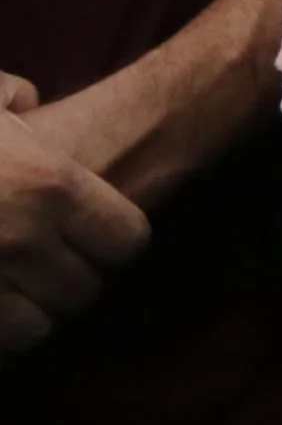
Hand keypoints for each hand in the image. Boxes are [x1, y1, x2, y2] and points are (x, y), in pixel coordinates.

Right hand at [0, 91, 146, 352]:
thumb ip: (9, 96)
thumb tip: (26, 102)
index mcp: (50, 185)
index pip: (127, 240)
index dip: (113, 239)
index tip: (97, 235)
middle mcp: (24, 240)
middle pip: (85, 289)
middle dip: (72, 278)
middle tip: (50, 263)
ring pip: (40, 328)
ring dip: (32, 312)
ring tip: (15, 288)